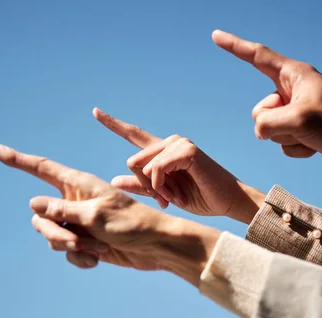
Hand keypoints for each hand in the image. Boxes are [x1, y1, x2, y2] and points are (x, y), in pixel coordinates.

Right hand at [0, 144, 219, 285]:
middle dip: (53, 231)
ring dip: (69, 246)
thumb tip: (33, 204)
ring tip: (94, 247)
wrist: (155, 247)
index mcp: (78, 184)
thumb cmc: (132, 224)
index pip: (41, 169)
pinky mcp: (85, 241)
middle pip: (39, 214)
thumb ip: (63, 210)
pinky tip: (97, 259)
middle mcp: (74, 201)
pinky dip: (79, 258)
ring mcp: (78, 222)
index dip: (18, 160)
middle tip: (76, 240)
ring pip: (50, 235)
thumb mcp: (96, 215)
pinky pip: (66, 251)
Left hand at [93, 108, 264, 223]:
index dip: (113, 123)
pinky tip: (175, 194)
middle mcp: (169, 142)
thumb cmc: (199, 197)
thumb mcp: (164, 194)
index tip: (95, 111)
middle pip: (132, 162)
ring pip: (141, 166)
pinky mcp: (187, 150)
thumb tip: (114, 180)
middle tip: (165, 199)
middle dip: (145, 186)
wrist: (226, 201)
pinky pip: (156, 169)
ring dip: (155, 189)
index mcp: (162, 152)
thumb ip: (141, 186)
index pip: (133, 134)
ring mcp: (178, 143)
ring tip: (175, 197)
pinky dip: (162, 187)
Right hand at [212, 30, 321, 166]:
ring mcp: (295, 112)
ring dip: (288, 139)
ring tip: (313, 135)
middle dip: (274, 125)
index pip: (257, 57)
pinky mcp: (301, 129)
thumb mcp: (300, 120)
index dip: (234, 46)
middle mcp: (291, 91)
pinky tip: (316, 145)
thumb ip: (269, 123)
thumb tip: (261, 130)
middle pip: (260, 111)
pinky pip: (282, 143)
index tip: (216, 36)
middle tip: (300, 125)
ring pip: (269, 130)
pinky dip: (296, 148)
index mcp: (293, 75)